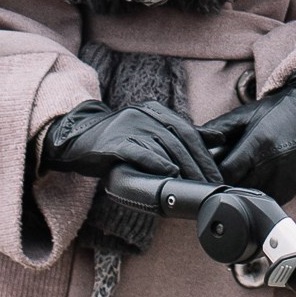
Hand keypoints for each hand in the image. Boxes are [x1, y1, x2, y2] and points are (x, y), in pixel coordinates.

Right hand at [37, 100, 215, 254]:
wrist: (77, 140)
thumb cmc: (117, 140)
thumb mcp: (150, 131)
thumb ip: (181, 134)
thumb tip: (218, 138)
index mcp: (155, 110)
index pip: (188, 131)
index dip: (204, 154)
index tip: (216, 175)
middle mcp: (144, 114)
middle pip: (179, 139)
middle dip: (197, 164)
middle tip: (209, 185)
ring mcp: (129, 125)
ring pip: (163, 146)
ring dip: (182, 168)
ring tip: (194, 186)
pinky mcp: (114, 142)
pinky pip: (139, 151)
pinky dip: (156, 163)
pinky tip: (169, 174)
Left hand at [199, 73, 295, 207]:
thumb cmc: (276, 113)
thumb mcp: (244, 114)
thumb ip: (217, 129)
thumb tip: (191, 140)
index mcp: (258, 145)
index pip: (224, 173)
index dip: (210, 175)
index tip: (202, 173)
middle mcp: (272, 166)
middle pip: (234, 189)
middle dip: (221, 185)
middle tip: (214, 177)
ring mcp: (282, 182)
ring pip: (248, 199)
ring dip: (237, 193)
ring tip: (234, 179)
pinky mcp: (290, 191)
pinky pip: (263, 202)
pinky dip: (253, 196)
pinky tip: (252, 181)